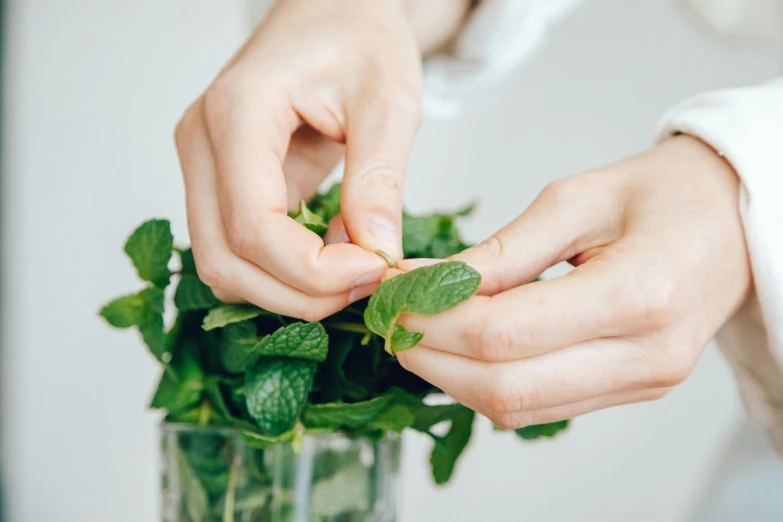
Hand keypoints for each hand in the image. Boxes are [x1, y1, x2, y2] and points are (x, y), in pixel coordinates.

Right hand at [174, 0, 468, 319]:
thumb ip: (380, 178)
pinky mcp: (221, 184)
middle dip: (299, 293)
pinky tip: (334, 250)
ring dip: (288, 289)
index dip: (313, 270)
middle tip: (368, 281)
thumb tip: (379, 255)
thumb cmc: (360, 39)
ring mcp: (203, 166)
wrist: (334, 14)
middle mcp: (202, 144)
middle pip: (225, 260)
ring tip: (354, 266)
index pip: (252, 226)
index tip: (376, 269)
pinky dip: (284, 272)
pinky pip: (238, 251)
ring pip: (223, 266)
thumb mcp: (389, 101)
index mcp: (237, 113)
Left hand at [395, 136, 750, 428]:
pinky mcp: (628, 391)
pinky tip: (458, 348)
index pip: (505, 333)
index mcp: (639, 294)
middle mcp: (645, 356)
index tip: (391, 292)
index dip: (433, 318)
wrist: (732, 223)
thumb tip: (427, 284)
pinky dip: (485, 383)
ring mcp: (640, 384)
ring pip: (516, 408)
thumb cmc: (662, 195)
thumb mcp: (577, 198)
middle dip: (431, 355)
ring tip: (415, 331)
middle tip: (390, 317)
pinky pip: (538, 407)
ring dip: (450, 377)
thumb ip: (503, 251)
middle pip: (503, 386)